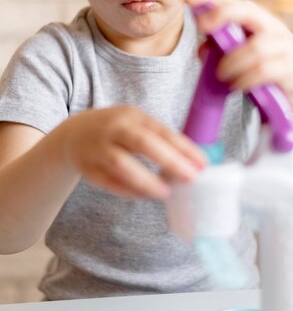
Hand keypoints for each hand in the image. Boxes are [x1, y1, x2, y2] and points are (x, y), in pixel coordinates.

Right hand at [57, 106, 206, 198]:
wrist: (73, 134)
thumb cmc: (117, 131)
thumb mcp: (136, 124)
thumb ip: (159, 140)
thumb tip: (191, 163)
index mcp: (132, 115)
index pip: (161, 131)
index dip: (183, 148)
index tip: (202, 164)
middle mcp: (114, 128)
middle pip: (142, 143)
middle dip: (169, 160)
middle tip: (190, 178)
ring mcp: (98, 147)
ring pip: (121, 164)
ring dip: (146, 180)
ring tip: (166, 192)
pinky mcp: (88, 168)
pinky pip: (110, 182)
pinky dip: (129, 191)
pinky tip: (146, 195)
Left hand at [186, 0, 292, 113]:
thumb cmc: (270, 70)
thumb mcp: (243, 58)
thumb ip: (223, 50)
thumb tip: (201, 50)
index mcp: (257, 21)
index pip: (233, 0)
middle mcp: (272, 28)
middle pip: (248, 11)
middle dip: (222, 14)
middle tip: (202, 27)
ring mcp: (284, 46)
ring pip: (255, 47)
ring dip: (232, 61)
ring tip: (221, 75)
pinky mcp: (292, 68)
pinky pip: (265, 70)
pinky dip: (246, 78)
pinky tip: (236, 86)